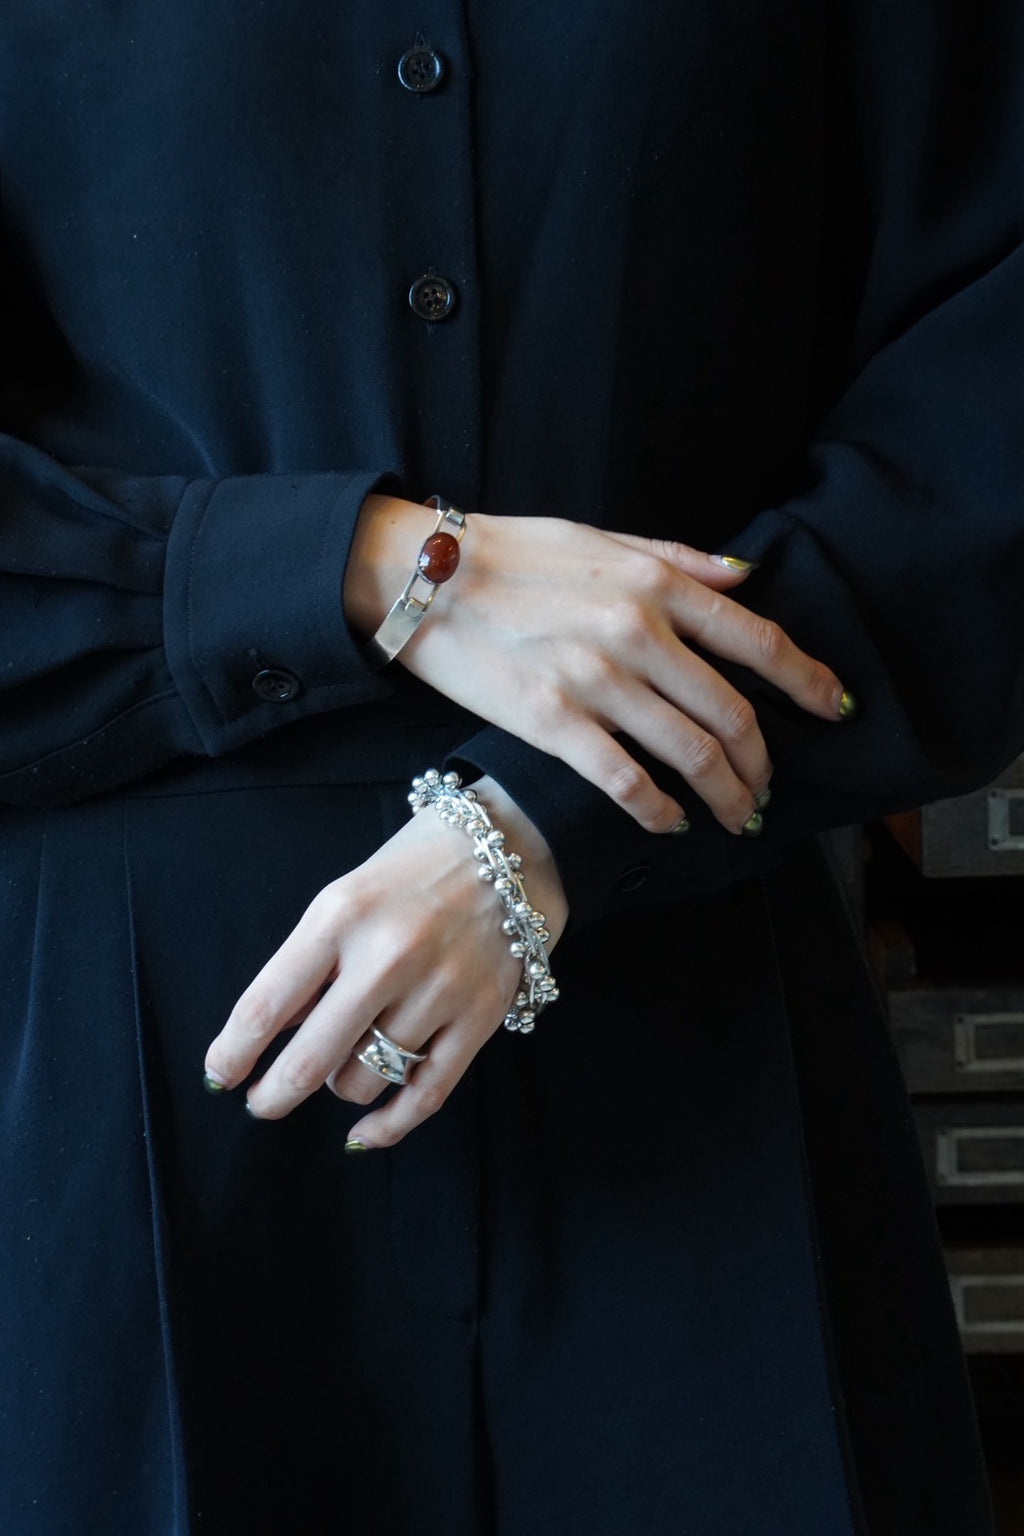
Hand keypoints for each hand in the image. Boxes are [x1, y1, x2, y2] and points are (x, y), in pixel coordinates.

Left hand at [204, 778, 567, 1140]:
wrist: (512, 846)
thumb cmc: (414, 868)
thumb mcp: (346, 894)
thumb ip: (310, 962)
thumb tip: (271, 1032)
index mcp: (341, 916)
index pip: (267, 1004)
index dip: (234, 1053)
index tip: (219, 1076)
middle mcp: (388, 955)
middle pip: (311, 1058)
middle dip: (274, 1094)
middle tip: (261, 1104)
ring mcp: (439, 989)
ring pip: (365, 1080)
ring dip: (341, 1086)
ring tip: (343, 1064)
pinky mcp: (481, 1016)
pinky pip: (426, 1094)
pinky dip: (389, 1125)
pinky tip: (364, 1132)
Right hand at [346, 499, 849, 835]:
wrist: (424, 576)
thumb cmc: (512, 554)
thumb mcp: (601, 537)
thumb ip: (677, 559)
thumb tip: (745, 577)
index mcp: (655, 583)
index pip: (757, 640)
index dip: (806, 680)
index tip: (834, 709)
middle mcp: (637, 632)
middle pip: (733, 713)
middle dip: (763, 763)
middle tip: (766, 790)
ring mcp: (596, 680)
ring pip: (692, 754)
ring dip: (726, 796)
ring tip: (735, 816)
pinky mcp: (551, 723)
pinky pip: (625, 781)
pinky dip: (659, 810)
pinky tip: (670, 822)